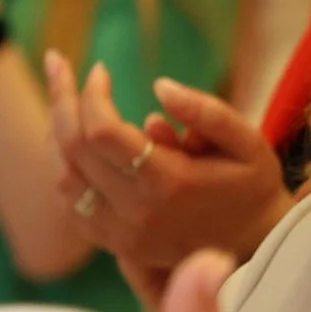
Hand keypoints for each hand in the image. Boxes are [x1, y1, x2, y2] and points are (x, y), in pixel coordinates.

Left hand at [47, 53, 292, 270]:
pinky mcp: (115, 245)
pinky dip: (62, 168)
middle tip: (58, 64)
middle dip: (61, 100)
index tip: (100, 69)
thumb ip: (207, 112)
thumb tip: (159, 85)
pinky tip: (66, 140)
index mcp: (169, 183)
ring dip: (55, 134)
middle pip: (74, 150)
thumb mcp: (247, 143)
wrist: (255, 247)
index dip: (92, 95)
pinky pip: (70, 205)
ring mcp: (121, 234)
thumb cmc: (252, 186)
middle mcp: (137, 212)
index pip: (102, 133)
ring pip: (63, 178)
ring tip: (62, 99)